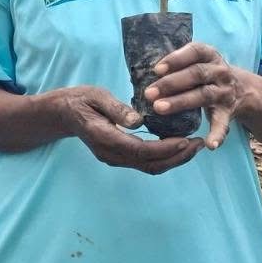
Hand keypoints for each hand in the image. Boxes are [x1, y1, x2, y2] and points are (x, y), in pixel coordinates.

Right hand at [52, 85, 202, 174]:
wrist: (62, 113)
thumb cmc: (79, 100)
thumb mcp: (95, 95)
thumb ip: (116, 108)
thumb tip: (138, 120)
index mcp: (105, 138)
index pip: (141, 150)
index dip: (166, 148)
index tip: (186, 140)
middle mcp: (110, 154)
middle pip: (149, 164)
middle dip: (177, 157)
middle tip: (199, 144)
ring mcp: (113, 158)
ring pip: (149, 167)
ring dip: (174, 160)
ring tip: (194, 147)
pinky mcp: (118, 157)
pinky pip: (145, 163)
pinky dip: (164, 158)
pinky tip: (177, 146)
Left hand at [146, 42, 243, 149]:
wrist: (242, 89)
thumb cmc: (205, 73)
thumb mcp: (197, 61)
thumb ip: (176, 64)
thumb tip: (141, 71)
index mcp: (210, 55)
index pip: (195, 52)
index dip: (176, 59)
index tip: (156, 69)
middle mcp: (220, 72)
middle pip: (196, 75)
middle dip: (171, 83)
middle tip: (148, 93)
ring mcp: (225, 92)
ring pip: (203, 95)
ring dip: (180, 102)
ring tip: (159, 108)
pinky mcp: (228, 112)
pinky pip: (223, 123)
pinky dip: (217, 134)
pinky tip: (210, 144)